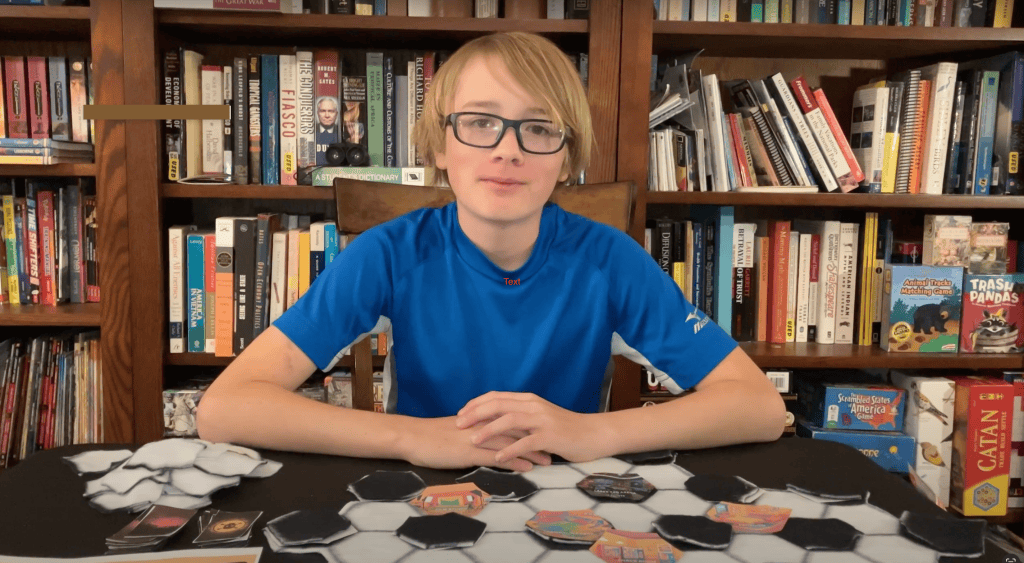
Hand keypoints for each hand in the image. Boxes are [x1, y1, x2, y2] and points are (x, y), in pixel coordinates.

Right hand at [398, 415, 550, 472]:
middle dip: (537, 437)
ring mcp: (476, 438)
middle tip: (555, 446)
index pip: (509, 419)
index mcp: (479, 418)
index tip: (545, 432)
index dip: (529, 426)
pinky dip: (513, 461)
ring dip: (531, 451)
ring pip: (510, 443)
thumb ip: (472, 430)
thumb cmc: (430, 436)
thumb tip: (485, 435)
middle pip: (516, 429)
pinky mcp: (469, 452)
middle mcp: (482, 425)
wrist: (412, 437)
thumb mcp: (456, 430)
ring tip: (549, 460)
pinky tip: (527, 467)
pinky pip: (496, 456)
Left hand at [455, 392, 609, 464]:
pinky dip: (510, 450)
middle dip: (475, 413)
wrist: (594, 434)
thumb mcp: (540, 417)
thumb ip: (521, 416)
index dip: (476, 404)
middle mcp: (533, 406)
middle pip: (498, 404)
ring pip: (510, 420)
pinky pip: (526, 442)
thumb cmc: (565, 429)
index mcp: (529, 400)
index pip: (496, 396)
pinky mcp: (551, 436)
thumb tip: (495, 422)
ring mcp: (542, 420)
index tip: (460, 413)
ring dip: (488, 430)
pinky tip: (498, 458)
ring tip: (473, 440)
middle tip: (458, 424)